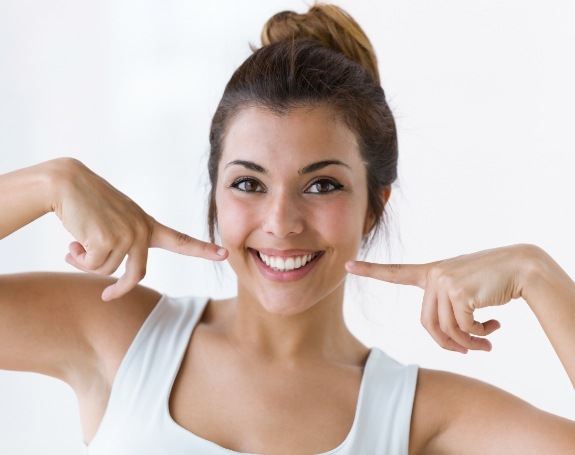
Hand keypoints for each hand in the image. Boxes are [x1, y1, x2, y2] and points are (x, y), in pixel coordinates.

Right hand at [51, 158, 227, 301]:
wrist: (66, 183)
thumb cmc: (88, 205)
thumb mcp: (114, 223)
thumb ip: (122, 246)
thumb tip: (112, 278)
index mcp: (148, 225)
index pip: (181, 240)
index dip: (202, 250)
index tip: (225, 254)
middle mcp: (142, 230)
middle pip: (137, 275)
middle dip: (119, 289)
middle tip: (106, 296)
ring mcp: (127, 234)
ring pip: (108, 271)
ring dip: (87, 262)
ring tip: (78, 242)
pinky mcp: (108, 238)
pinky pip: (92, 266)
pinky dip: (78, 259)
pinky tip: (73, 241)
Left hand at [345, 244, 533, 353]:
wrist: (521, 267)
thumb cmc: (492, 281)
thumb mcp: (464, 292)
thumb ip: (450, 311)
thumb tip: (451, 343)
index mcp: (430, 272)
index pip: (395, 272)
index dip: (370, 271)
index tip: (348, 266)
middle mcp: (433, 275)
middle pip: (428, 324)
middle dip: (449, 344)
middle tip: (470, 351)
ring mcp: (444, 282)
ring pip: (448, 329)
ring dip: (470, 343)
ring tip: (487, 340)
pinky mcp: (459, 292)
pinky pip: (464, 328)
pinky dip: (480, 335)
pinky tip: (495, 326)